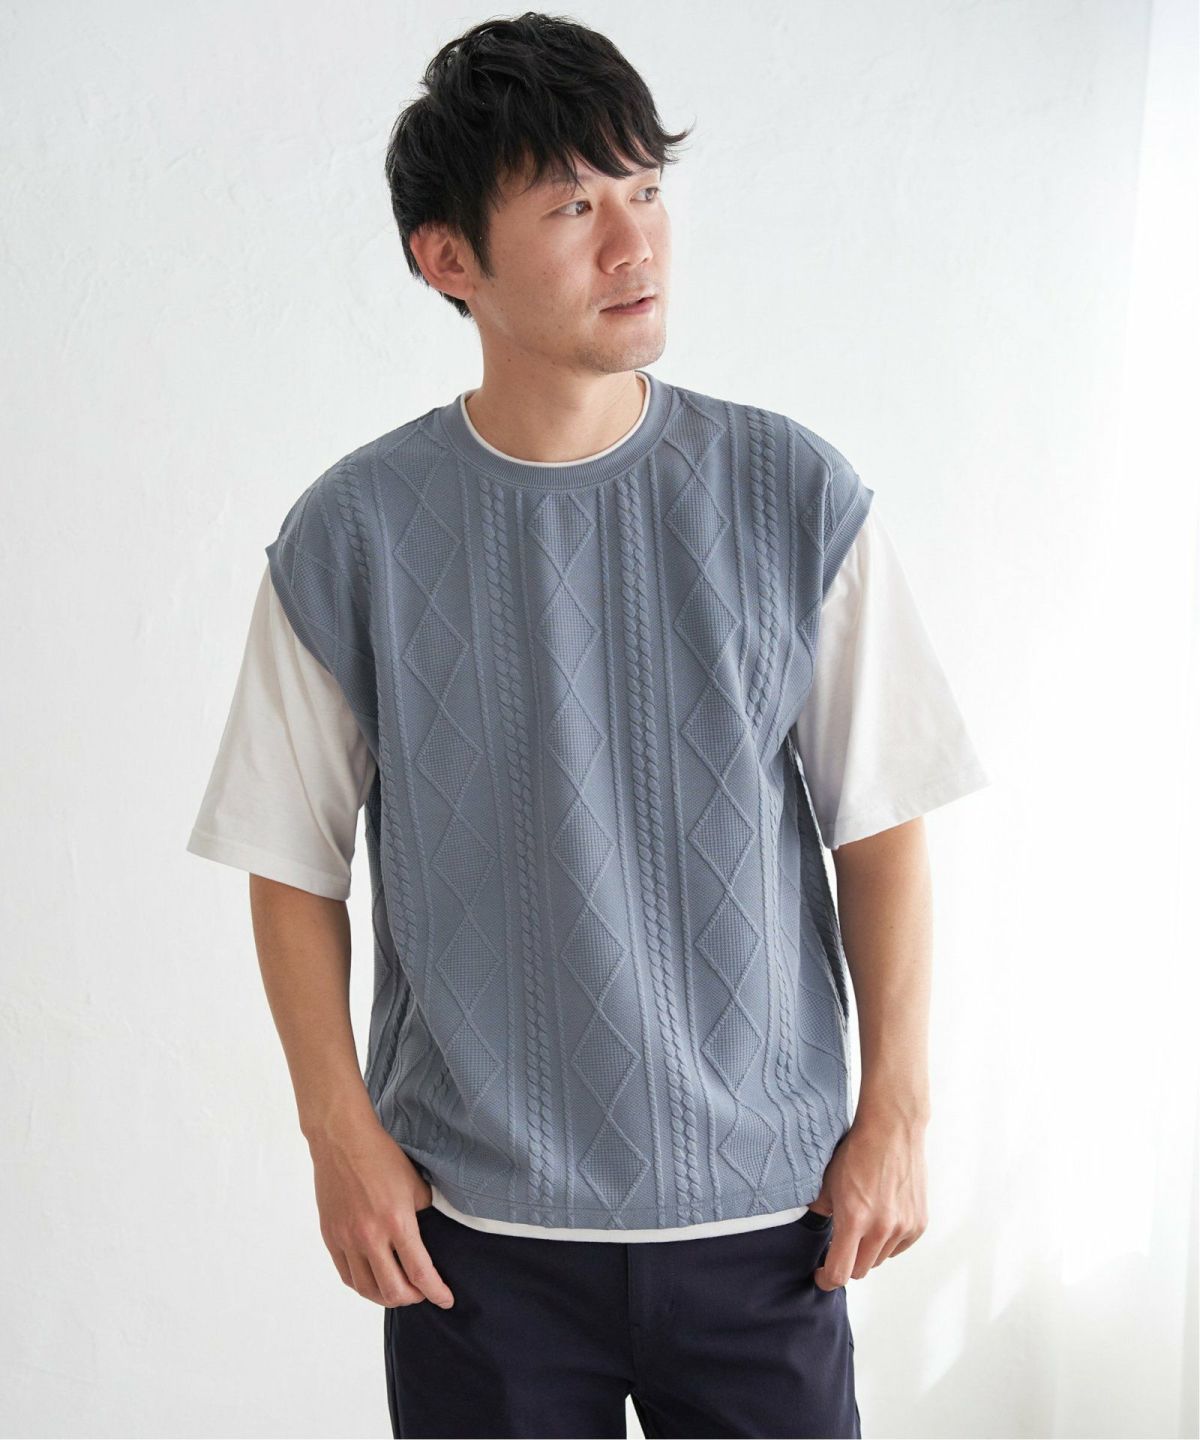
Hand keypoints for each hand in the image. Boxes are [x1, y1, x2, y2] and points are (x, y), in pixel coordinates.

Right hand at [309, 1118, 454, 1309]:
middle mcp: (370, 1236)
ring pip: (367, 1290)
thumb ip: (425, 1213)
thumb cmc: (382, 1156)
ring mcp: (347, 1239)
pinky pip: (347, 1276)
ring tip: (399, 1290)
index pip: (420, 1272)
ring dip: (387, 1297)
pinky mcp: (331, 1238)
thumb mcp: (415, 1183)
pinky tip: (374, 1280)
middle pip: (393, 1291)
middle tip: (422, 1292)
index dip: (436, 1292)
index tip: (446, 1300)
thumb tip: (432, 1235)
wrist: (342, 1140)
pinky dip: (364, 1286)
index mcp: (397, 1222)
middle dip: (413, 1298)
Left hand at [808, 1110, 928, 1291]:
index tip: (821, 1275)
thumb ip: (820, 1211)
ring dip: (867, 1251)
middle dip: (846, 1262)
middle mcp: (882, 1228)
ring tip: (862, 1224)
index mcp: (855, 1220)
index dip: (826, 1279)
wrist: (892, 1131)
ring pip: (880, 1259)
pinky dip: (887, 1241)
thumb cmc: (857, 1153)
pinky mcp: (919, 1224)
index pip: (840, 1272)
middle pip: (860, 1270)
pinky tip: (880, 1218)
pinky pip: (898, 1247)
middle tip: (839, 1245)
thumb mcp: (828, 1182)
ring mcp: (903, 1227)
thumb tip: (812, 1227)